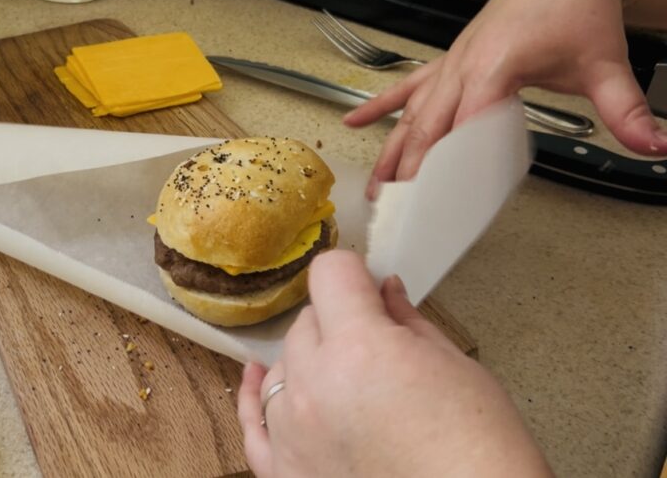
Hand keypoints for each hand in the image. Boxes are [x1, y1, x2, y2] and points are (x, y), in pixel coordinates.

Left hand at [237, 251, 552, 477]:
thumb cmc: (479, 450)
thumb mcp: (455, 368)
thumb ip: (407, 323)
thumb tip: (385, 291)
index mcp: (360, 349)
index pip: (330, 275)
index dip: (353, 274)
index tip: (366, 285)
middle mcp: (315, 386)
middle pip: (307, 323)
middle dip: (339, 322)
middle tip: (375, 342)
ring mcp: (293, 433)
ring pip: (284, 368)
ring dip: (311, 364)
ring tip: (347, 378)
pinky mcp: (285, 471)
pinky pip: (253, 425)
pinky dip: (256, 398)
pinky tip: (258, 377)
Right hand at [343, 0, 666, 198]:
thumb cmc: (579, 4)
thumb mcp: (605, 62)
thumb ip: (624, 108)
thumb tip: (652, 145)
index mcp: (496, 66)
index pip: (464, 127)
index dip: (448, 168)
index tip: (437, 204)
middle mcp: (465, 65)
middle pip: (427, 127)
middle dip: (408, 171)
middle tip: (396, 210)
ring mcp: (453, 62)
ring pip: (411, 113)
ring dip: (391, 150)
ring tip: (375, 186)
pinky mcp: (451, 59)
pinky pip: (408, 86)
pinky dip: (380, 105)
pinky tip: (353, 121)